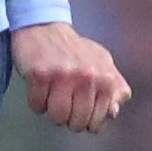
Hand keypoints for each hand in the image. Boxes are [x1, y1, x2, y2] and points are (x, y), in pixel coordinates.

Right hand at [13, 21, 128, 132]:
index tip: (80, 111)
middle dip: (68, 119)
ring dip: (51, 111)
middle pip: (77, 122)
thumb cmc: (75, 51)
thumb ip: (115, 90)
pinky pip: (37, 106)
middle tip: (65, 105)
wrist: (45, 28)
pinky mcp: (39, 75)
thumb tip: (113, 112)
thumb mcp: (103, 66)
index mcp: (106, 78)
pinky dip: (36, 103)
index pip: (97, 122)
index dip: (86, 122)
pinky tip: (40, 90)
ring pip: (57, 116)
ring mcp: (62, 76)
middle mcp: (87, 77)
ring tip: (52, 98)